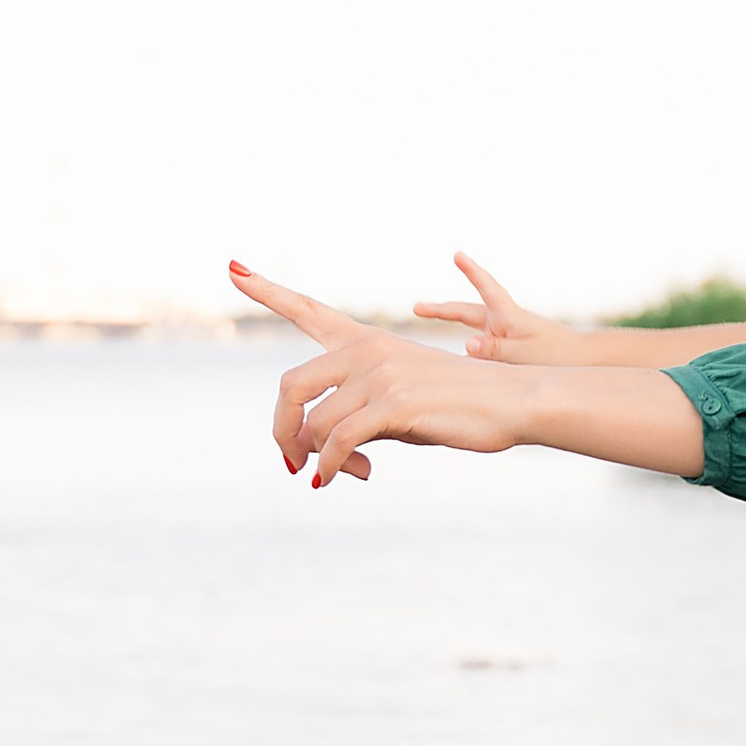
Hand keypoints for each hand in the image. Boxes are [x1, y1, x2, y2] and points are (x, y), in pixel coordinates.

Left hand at [230, 262, 536, 482]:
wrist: (514, 401)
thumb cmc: (458, 405)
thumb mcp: (400, 402)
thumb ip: (359, 413)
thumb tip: (323, 456)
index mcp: (366, 341)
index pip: (307, 310)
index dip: (266, 289)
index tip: (232, 266)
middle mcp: (366, 350)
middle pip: (289, 387)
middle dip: (282, 431)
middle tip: (292, 463)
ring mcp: (379, 374)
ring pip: (314, 425)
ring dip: (320, 461)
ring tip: (348, 474)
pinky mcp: (393, 404)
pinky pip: (337, 443)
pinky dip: (331, 467)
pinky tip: (338, 479)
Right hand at [409, 251, 586, 363]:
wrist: (578, 361)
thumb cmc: (555, 355)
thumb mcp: (524, 355)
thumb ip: (494, 351)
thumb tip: (465, 345)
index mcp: (508, 315)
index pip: (486, 288)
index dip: (471, 271)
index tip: (458, 254)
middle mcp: (501, 321)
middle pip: (464, 312)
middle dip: (440, 310)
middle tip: (416, 308)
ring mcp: (500, 335)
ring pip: (468, 331)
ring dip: (450, 334)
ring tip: (430, 347)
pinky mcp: (502, 349)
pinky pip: (477, 352)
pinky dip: (465, 358)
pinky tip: (457, 377)